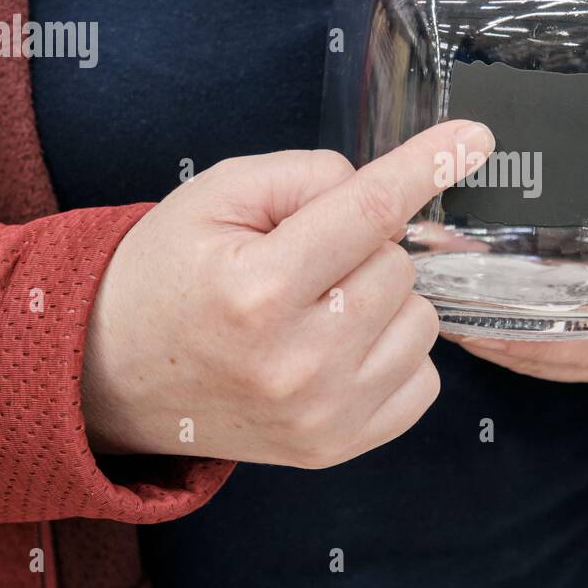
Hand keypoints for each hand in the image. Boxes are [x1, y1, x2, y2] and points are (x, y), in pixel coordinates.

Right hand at [81, 119, 493, 467]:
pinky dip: (393, 352)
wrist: (112, 375)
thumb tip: (384, 187)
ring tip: (316, 308)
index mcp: (259, 290)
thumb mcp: (213, 197)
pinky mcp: (340, 446)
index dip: (426, 166)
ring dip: (382, 300)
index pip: (368, 212)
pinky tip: (339, 348)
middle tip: (301, 263)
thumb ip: (303, 176)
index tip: (475, 141)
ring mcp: (324, 414)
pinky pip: (424, 379)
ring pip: (421, 319)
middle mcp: (298, 362)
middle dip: (362, 247)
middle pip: (398, 264)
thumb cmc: (166, 277)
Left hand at [450, 48, 587, 389]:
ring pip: (554, 364)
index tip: (490, 320)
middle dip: (501, 337)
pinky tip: (472, 308)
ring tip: (438, 302)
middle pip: (563, 359)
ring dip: (499, 342)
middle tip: (438, 298)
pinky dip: (517, 339)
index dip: (547, 338)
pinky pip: (560, 356)